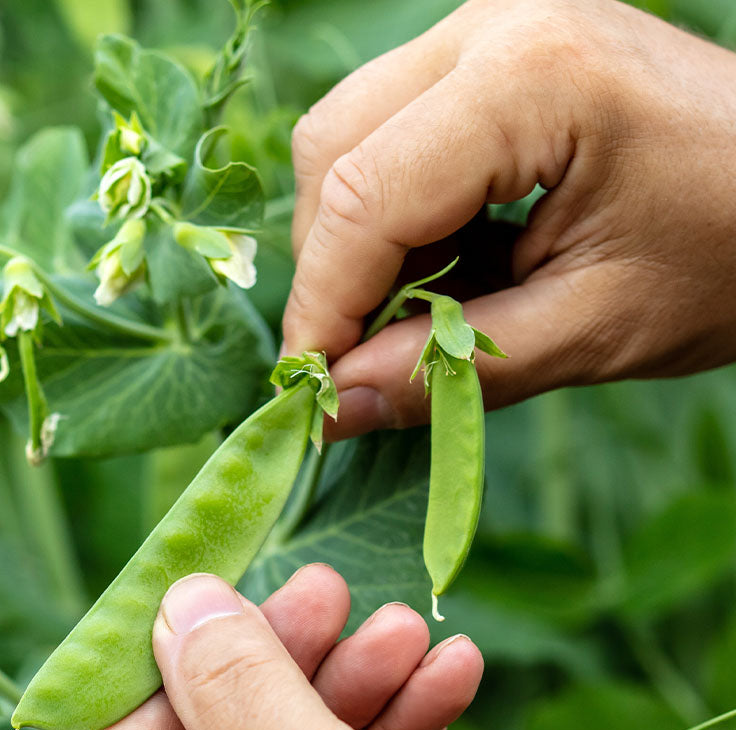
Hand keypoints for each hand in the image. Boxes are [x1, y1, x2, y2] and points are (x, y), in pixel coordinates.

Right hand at [283, 0, 735, 438]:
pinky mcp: (487, 56)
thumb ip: (453, 369)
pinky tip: (440, 270)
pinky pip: (386, 135)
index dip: (323, 306)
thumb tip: (337, 408)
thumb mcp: (593, 328)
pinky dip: (388, 220)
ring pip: (345, 140)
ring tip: (415, 315)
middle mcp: (493, 26)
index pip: (363, 197)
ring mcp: (487, 30)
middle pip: (333, 152)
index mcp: (532, 79)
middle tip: (363, 359)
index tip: (317, 392)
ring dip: (355, 246)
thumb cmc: (729, 253)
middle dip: (332, 272)